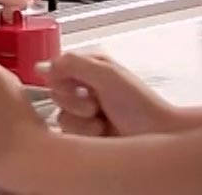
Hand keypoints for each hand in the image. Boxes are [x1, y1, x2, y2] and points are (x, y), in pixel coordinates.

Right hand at [42, 51, 183, 137]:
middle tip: (95, 105)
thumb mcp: (107, 74)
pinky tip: (101, 133)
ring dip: (81, 121)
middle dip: (74, 102)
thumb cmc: (142, 106)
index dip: (62, 80)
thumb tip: (41, 66)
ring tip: (101, 121)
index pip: (56, 68)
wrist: (159, 137)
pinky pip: (67, 134)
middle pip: (55, 92)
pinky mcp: (86, 134)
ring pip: (60, 114)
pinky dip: (84, 134)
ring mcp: (86, 112)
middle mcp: (86, 88)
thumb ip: (72, 63)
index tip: (77, 87)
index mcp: (91, 68)